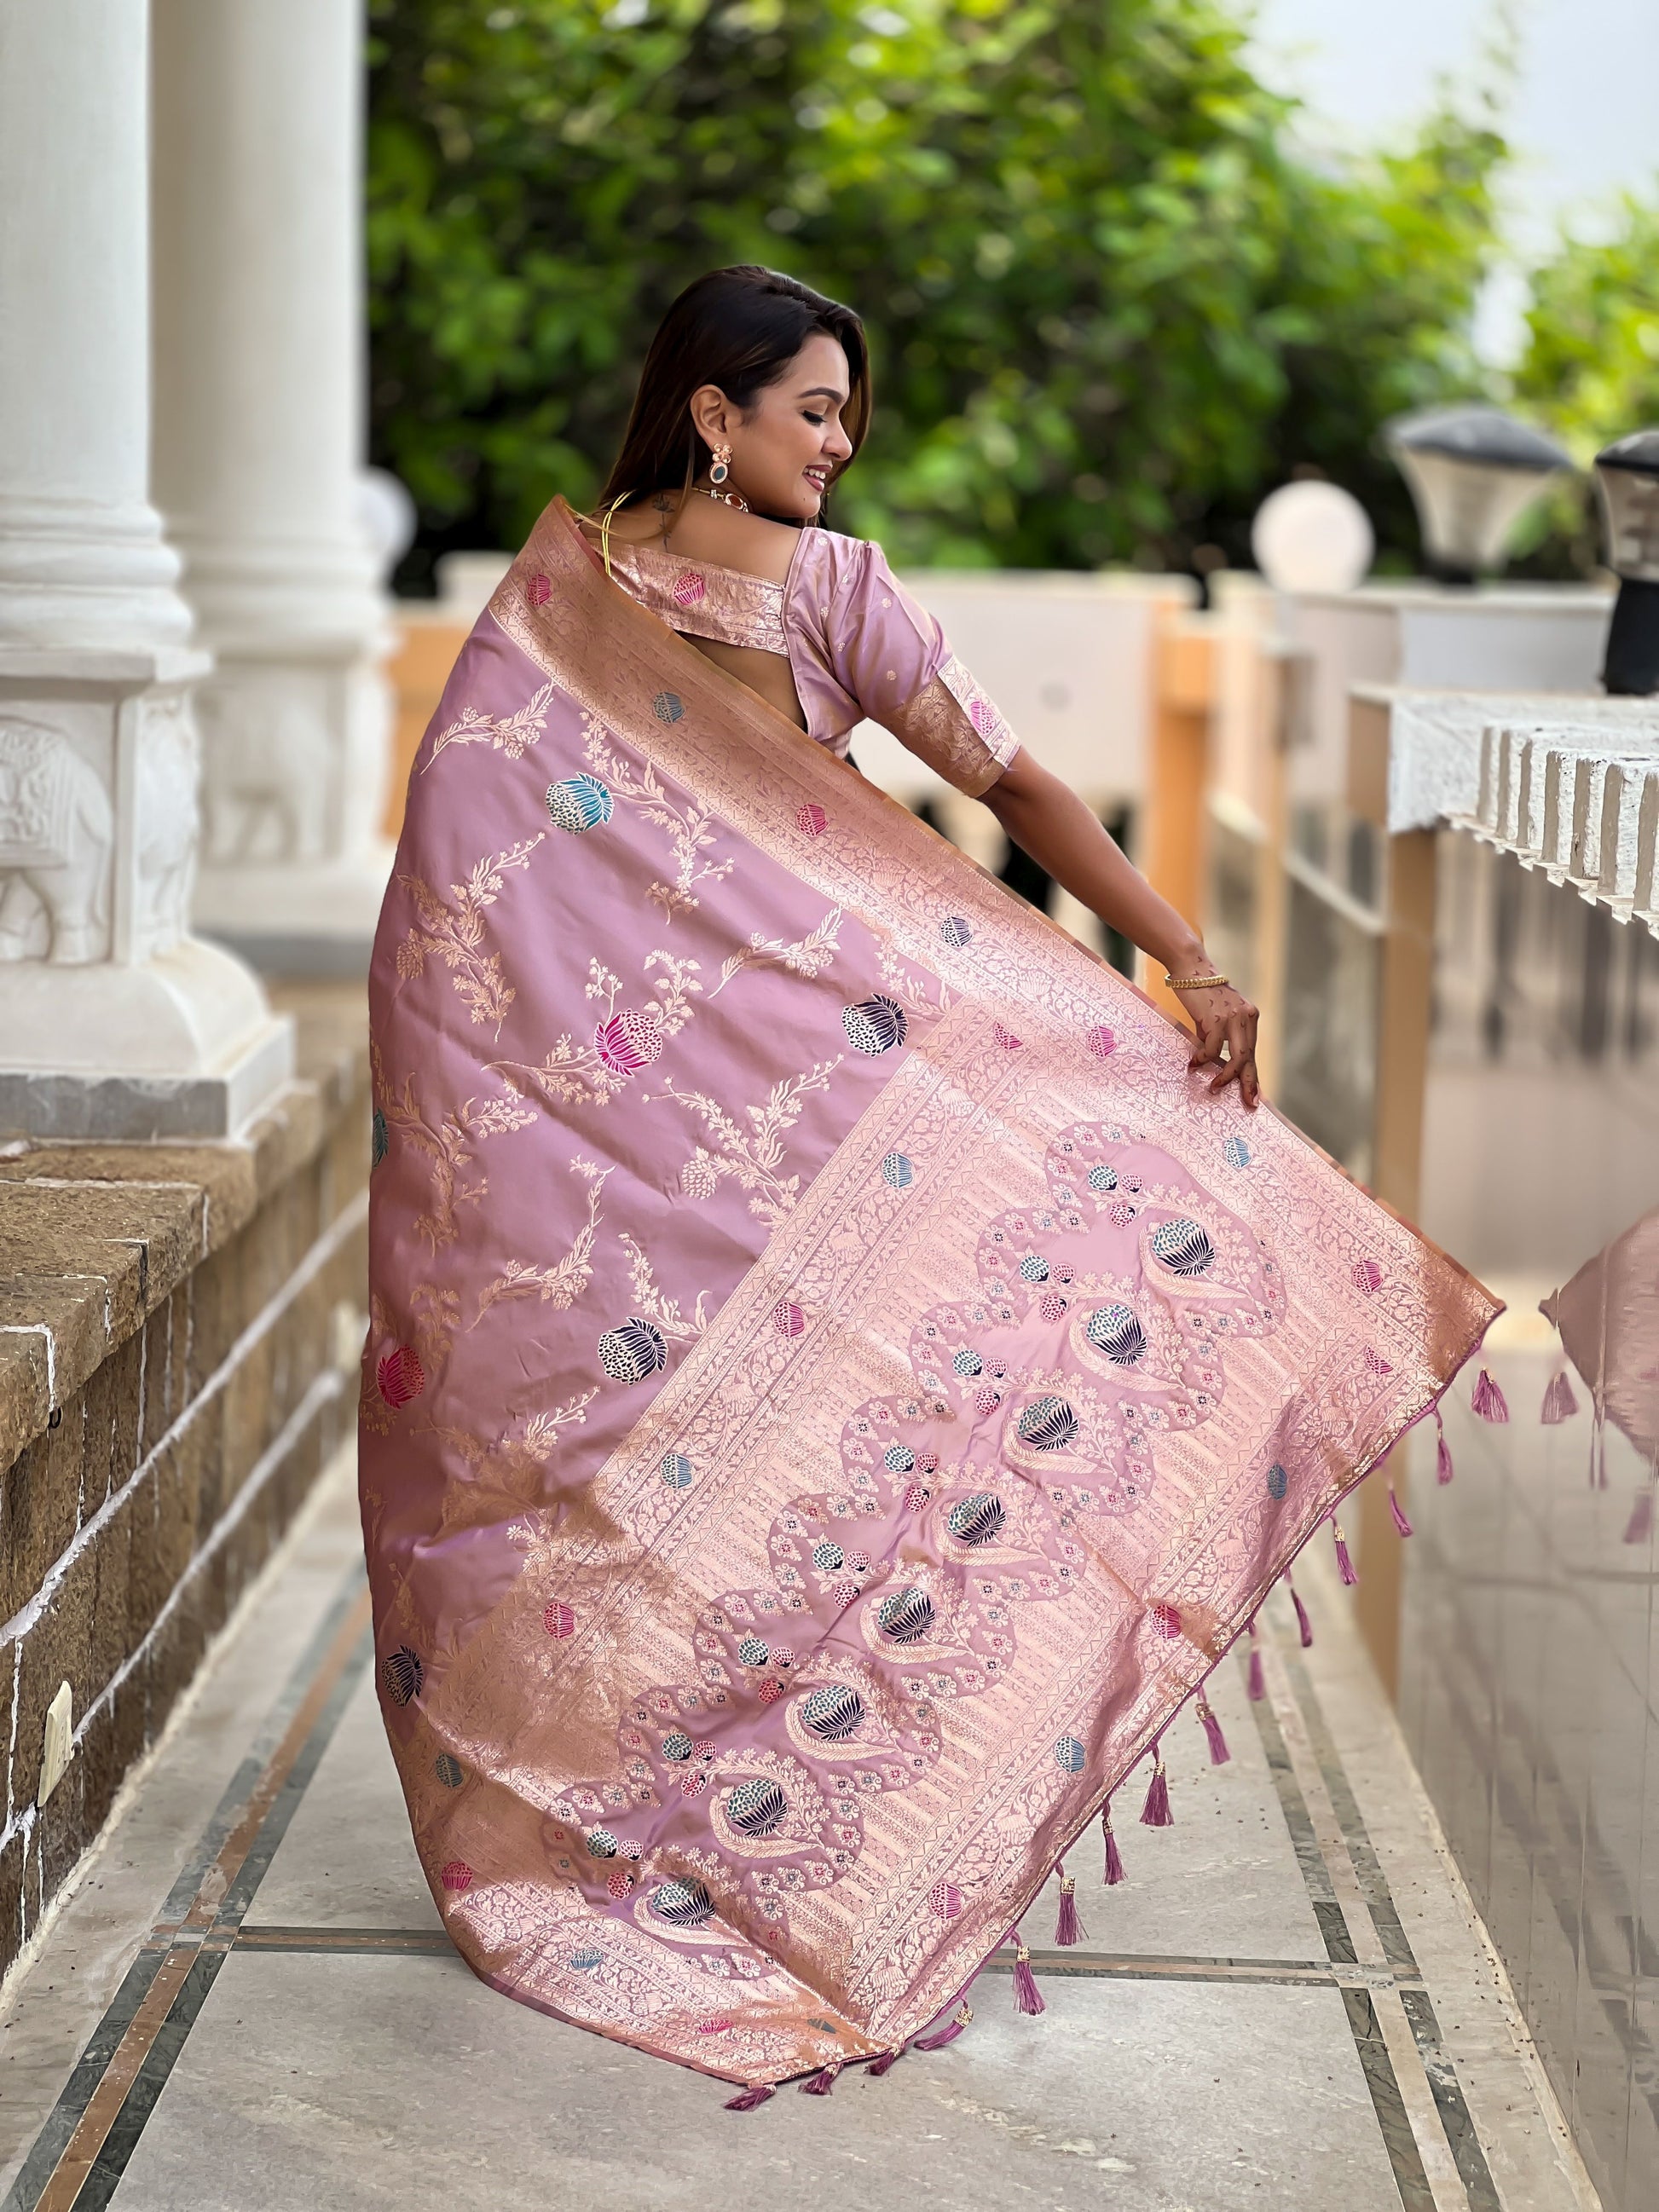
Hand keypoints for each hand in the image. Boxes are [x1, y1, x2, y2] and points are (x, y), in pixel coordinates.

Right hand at [1175, 977, 1260, 1109]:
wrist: (1189, 969)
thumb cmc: (1200, 993)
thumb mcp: (1216, 1015)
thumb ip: (1220, 1036)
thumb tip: (1215, 1061)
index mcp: (1249, 1016)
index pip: (1252, 1052)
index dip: (1252, 1075)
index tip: (1254, 1094)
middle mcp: (1246, 1017)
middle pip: (1250, 1058)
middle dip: (1247, 1083)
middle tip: (1248, 1102)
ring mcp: (1233, 1018)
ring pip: (1236, 1058)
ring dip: (1224, 1076)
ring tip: (1213, 1087)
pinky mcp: (1216, 1018)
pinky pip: (1212, 1049)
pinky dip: (1203, 1059)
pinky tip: (1194, 1063)